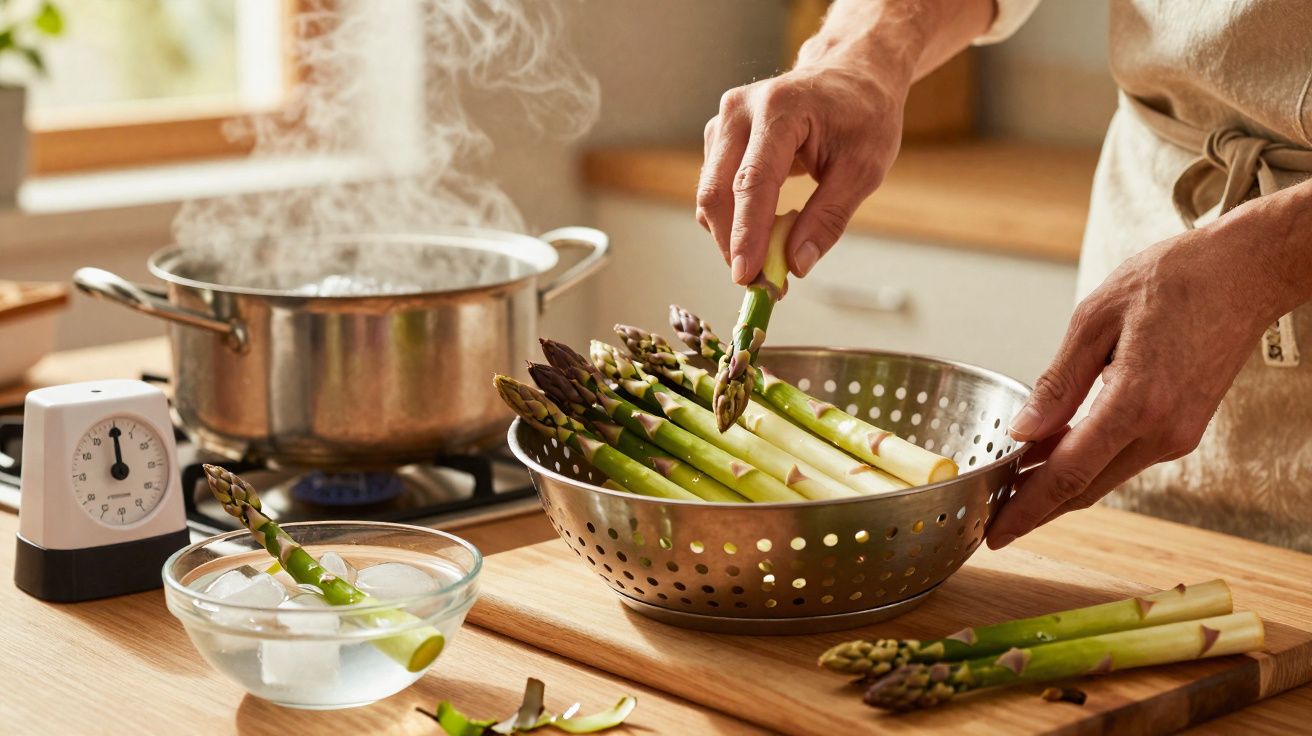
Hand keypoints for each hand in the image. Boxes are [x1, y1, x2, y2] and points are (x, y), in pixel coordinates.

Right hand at [697, 62, 908, 282]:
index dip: (747, 234)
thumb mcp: (863, 169)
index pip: (753, 181)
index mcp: (780, 108)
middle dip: (734, 244)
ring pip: (711, 195)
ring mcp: (724, 121)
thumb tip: (796, 265)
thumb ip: (828, 218)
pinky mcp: (720, 138)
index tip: (747, 276)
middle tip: (762, 285)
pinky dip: (734, 221)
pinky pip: (716, 191)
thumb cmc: (863, 115)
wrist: (852, 75)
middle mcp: (740, 110)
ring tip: (770, 261)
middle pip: (718, 191)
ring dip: (732, 236)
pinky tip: (764, 232)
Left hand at [987, 216, 1296, 548]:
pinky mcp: (1184, 430)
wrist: (1245, 273)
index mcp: (1136, 403)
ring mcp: (1178, 436)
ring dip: (1060, 485)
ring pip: (1104, 476)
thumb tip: (1023, 431)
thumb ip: (1057, 383)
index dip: (1027, 508)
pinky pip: (1124, 458)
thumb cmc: (1174, 280)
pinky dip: (1087, 462)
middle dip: (1036, 510)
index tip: (995, 533)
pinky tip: (1055, 454)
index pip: (1069, 474)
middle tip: (993, 524)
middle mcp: (1162, 432)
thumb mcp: (1095, 319)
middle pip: (1086, 488)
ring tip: (1013, 486)